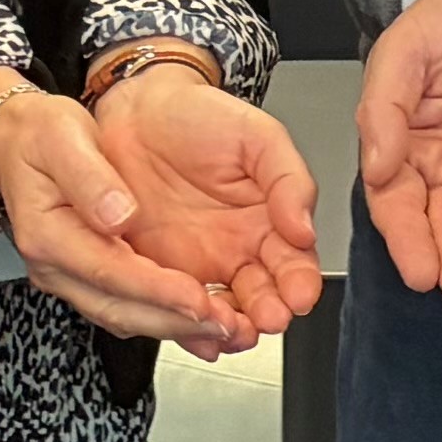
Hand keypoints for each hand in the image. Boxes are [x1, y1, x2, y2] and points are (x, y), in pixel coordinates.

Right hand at [0, 74, 245, 345]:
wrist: (19, 141)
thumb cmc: (39, 136)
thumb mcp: (62, 137)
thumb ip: (89, 177)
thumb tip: (120, 214)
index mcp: (47, 235)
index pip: (108, 272)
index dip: (155, 290)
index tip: (196, 299)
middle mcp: (56, 267)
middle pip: (119, 308)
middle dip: (174, 321)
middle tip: (224, 327)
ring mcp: (71, 276)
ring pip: (125, 315)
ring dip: (174, 327)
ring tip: (224, 330)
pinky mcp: (90, 275)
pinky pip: (129, 306)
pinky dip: (166, 317)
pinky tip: (201, 321)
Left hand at [79, 58, 325, 349]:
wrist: (137, 111)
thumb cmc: (199, 118)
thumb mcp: (257, 136)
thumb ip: (288, 180)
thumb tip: (305, 227)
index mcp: (268, 223)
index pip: (294, 266)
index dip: (299, 283)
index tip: (299, 293)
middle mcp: (236, 253)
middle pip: (261, 300)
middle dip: (268, 315)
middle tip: (268, 318)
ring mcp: (195, 268)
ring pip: (218, 314)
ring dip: (227, 328)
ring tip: (230, 328)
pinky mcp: (154, 273)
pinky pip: (170, 308)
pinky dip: (182, 326)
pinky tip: (192, 330)